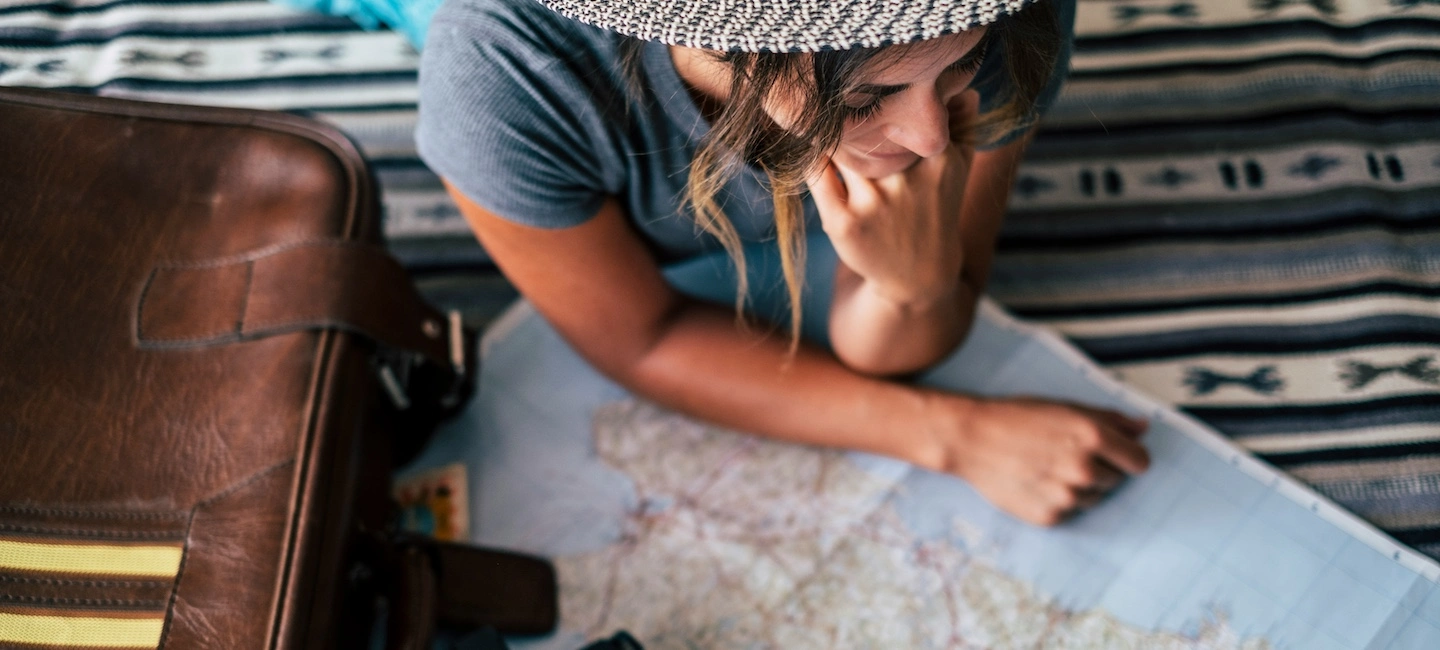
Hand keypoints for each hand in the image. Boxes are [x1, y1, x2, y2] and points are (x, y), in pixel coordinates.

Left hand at [805, 91, 981, 306]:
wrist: (919, 273)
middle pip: (866, 122)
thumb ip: (964, 122)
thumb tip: (962, 85)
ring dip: (829, 131)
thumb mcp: (959, 166)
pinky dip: (812, 156)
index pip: (904, 106)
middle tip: (837, 96)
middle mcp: (907, 179)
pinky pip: (816, 173)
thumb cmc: (935, 206)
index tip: (868, 77)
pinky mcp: (844, 223)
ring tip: (825, 122)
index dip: (882, 89)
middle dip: (850, 107)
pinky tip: (814, 149)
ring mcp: (874, 203)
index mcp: (938, 158)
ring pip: (839, 144)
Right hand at [922, 394, 1150, 525]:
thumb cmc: (1016, 418)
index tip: (1117, 455)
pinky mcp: (1050, 517)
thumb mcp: (1066, 407)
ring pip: (1093, 498)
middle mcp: (1084, 469)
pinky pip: (1070, 513)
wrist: (970, 439)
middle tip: (1065, 455)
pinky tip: (1036, 483)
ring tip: (1047, 468)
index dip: (1128, 456)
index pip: (1139, 461)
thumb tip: (1142, 427)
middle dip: (1100, 469)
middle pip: (1116, 480)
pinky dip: (1058, 501)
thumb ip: (1110, 418)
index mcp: (1094, 437)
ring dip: (1079, 487)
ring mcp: (1067, 497)